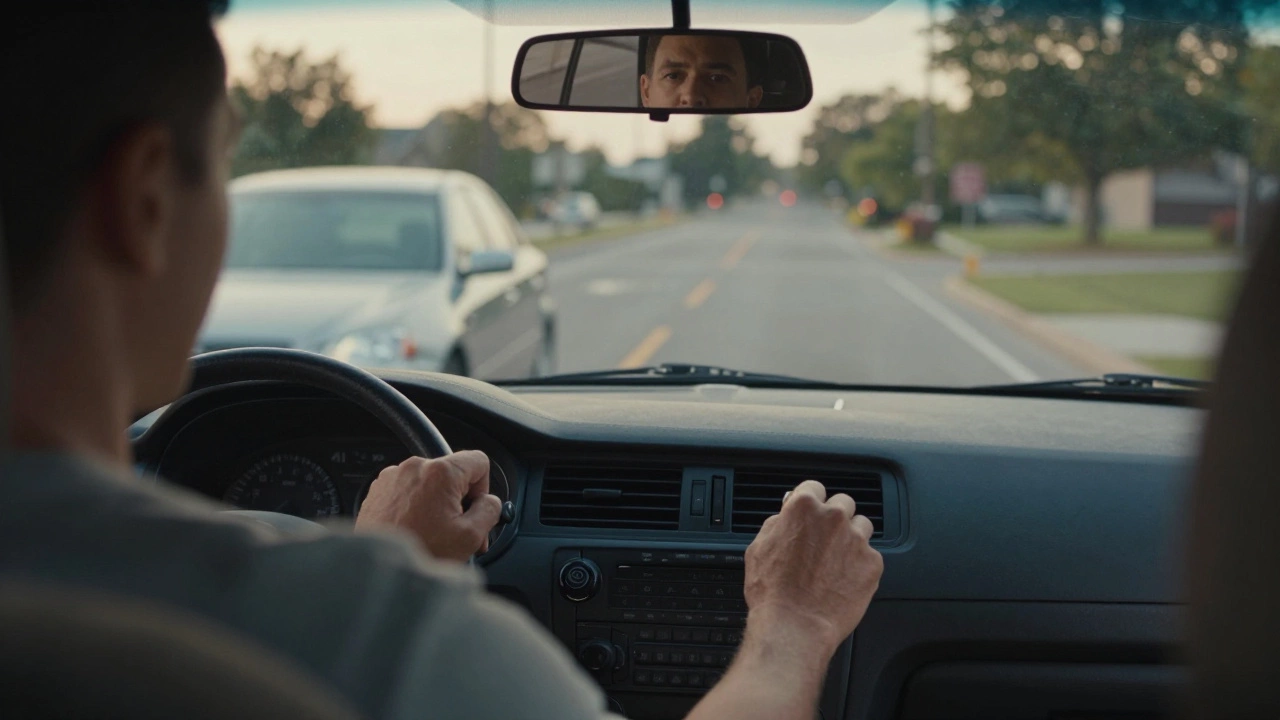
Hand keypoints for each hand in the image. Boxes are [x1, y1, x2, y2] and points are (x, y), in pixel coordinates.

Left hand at [354, 450, 501, 562]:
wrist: (373, 572)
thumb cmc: (417, 554)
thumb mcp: (470, 536)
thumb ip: (490, 510)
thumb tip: (490, 502)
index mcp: (440, 472)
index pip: (479, 461)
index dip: (484, 487)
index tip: (475, 510)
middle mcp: (414, 467)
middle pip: (452, 474)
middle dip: (459, 502)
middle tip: (457, 533)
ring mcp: (392, 478)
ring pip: (429, 484)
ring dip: (437, 506)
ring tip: (432, 537)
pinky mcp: (377, 491)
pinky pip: (407, 492)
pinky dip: (415, 509)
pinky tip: (414, 533)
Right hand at [742, 480, 883, 656]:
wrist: (795, 626)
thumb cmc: (772, 592)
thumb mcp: (758, 548)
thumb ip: (776, 524)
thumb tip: (785, 515)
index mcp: (803, 507)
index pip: (814, 488)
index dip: (811, 502)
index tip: (811, 514)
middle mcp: (833, 517)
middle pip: (843, 503)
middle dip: (834, 519)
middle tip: (824, 541)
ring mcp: (856, 539)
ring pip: (862, 526)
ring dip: (852, 538)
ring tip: (837, 561)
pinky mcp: (873, 563)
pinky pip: (870, 556)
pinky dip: (860, 565)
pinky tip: (844, 580)